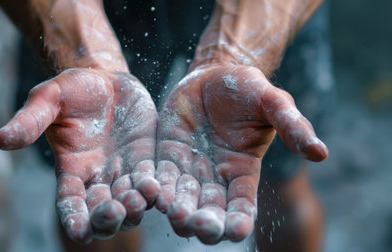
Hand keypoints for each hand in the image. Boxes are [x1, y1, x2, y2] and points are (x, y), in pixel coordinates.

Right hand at [0, 68, 159, 242]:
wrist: (106, 80)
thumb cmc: (73, 89)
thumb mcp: (48, 99)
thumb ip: (29, 121)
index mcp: (71, 169)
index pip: (69, 202)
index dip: (73, 218)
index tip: (78, 233)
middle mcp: (97, 178)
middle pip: (101, 212)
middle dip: (108, 218)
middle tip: (114, 211)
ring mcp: (123, 171)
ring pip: (129, 203)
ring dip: (134, 207)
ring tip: (137, 199)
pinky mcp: (145, 161)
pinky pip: (151, 182)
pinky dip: (154, 189)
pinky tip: (157, 189)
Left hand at [155, 64, 326, 243]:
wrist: (214, 75)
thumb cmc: (248, 90)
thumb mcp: (273, 103)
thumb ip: (293, 126)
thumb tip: (321, 152)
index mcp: (243, 171)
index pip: (243, 204)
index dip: (241, 219)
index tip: (237, 232)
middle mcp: (215, 177)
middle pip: (210, 210)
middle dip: (206, 222)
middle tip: (201, 226)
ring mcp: (190, 168)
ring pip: (183, 199)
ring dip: (178, 210)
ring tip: (175, 212)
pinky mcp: (167, 155)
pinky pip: (160, 176)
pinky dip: (156, 187)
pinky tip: (151, 191)